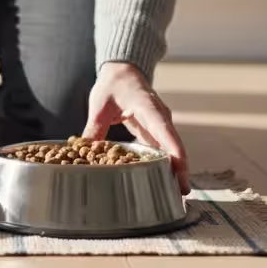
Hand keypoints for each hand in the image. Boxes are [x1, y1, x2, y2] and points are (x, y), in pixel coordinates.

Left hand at [83, 62, 189, 193]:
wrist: (123, 72)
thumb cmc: (113, 85)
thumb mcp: (100, 104)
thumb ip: (94, 127)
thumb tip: (84, 149)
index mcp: (148, 107)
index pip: (165, 131)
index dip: (174, 153)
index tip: (181, 172)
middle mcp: (160, 117)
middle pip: (175, 145)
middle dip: (180, 170)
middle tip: (181, 195)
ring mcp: (161, 125)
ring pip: (172, 149)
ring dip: (175, 170)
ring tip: (176, 195)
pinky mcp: (156, 131)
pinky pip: (164, 149)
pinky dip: (166, 164)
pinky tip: (164, 182)